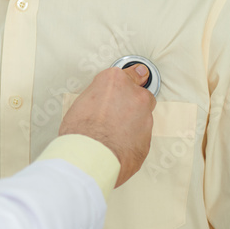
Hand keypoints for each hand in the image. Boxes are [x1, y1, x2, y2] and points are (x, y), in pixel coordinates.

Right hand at [59, 65, 155, 187]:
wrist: (90, 156)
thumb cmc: (81, 130)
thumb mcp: (82, 102)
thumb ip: (100, 97)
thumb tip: (102, 102)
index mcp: (115, 81)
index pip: (133, 72)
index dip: (134, 77)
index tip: (138, 76)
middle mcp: (134, 95)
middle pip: (141, 95)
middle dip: (132, 102)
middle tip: (116, 113)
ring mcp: (144, 116)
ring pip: (143, 115)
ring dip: (133, 121)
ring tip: (113, 132)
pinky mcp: (148, 137)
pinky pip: (142, 133)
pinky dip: (133, 136)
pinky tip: (118, 142)